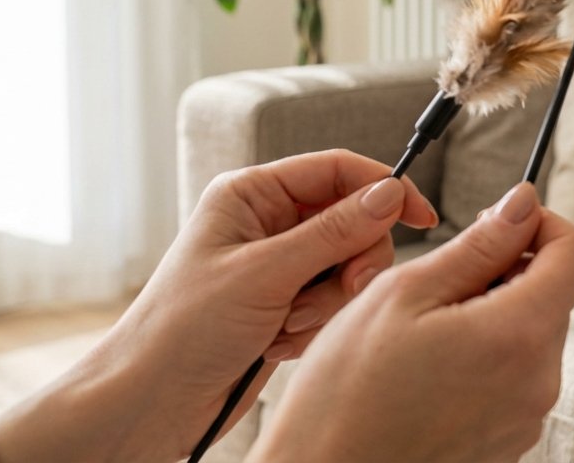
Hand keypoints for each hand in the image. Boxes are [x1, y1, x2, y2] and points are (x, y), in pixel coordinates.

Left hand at [0, 149, 435, 462]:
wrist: (150, 402)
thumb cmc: (181, 330)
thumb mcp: (263, 274)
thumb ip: (332, 232)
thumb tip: (389, 194)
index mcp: (251, 195)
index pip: (337, 170)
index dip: (383, 188)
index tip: (422, 216)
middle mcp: (267, 223)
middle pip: (352, 221)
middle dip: (351, 262)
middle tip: (339, 292)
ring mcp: (277, 266)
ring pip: (346, 267)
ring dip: (326, 302)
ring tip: (286, 325)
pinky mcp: (284, 304)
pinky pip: (332, 304)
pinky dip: (314, 326)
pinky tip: (277, 342)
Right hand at [248, 183, 573, 462]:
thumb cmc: (346, 392)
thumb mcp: (403, 294)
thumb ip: (477, 245)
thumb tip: (522, 204)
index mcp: (519, 335)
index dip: (544, 224)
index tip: (498, 223)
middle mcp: (539, 382)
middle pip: (553, 295)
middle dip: (506, 273)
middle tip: (437, 284)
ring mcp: (527, 418)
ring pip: (530, 335)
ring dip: (491, 316)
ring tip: (422, 335)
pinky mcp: (509, 442)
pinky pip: (514, 378)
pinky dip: (483, 359)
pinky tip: (428, 372)